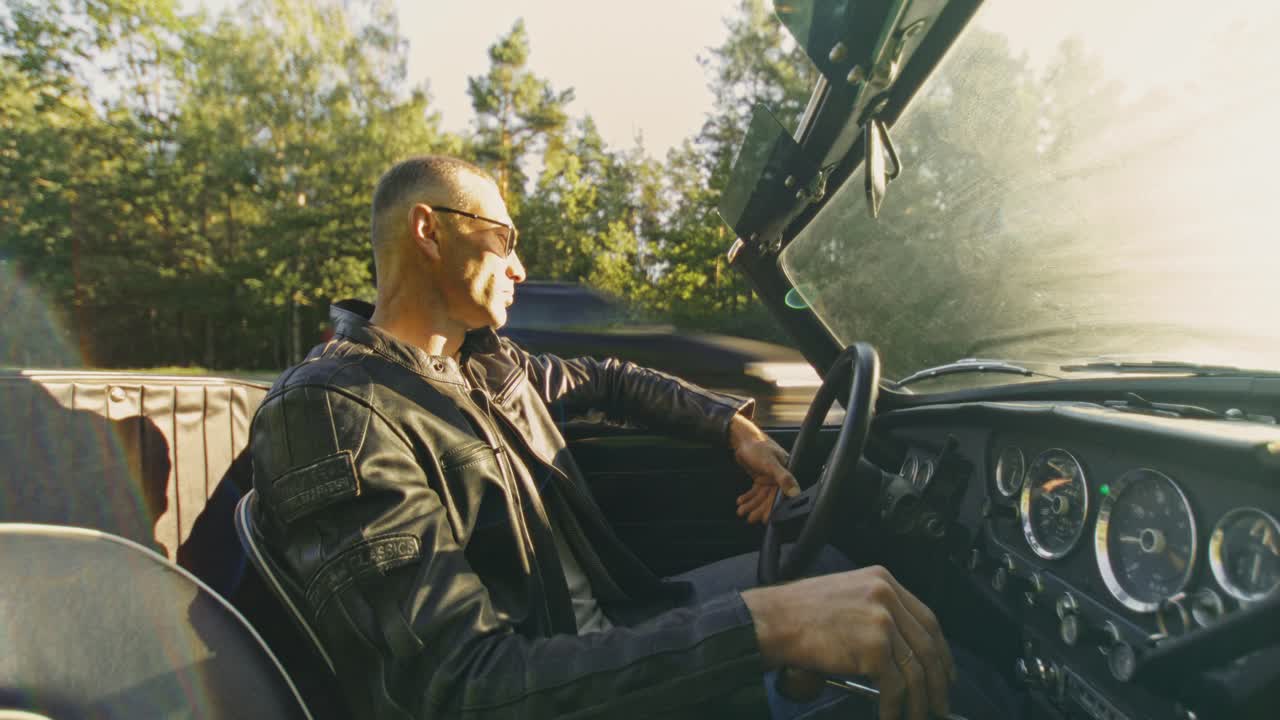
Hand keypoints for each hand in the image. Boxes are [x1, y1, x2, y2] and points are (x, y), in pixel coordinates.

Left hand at [727, 414, 800, 523]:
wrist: (743, 438)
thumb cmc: (758, 447)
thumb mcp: (770, 463)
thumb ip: (783, 478)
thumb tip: (795, 492)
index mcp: (785, 473)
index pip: (780, 495)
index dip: (773, 508)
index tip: (765, 519)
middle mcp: (778, 477)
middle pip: (769, 498)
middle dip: (759, 508)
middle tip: (750, 518)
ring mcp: (768, 478)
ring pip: (761, 496)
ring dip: (751, 504)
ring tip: (741, 511)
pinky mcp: (760, 477)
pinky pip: (755, 491)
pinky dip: (748, 497)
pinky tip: (740, 502)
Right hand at [742, 566, 956, 719]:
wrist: (774, 620)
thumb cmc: (799, 612)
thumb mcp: (846, 594)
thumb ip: (877, 611)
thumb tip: (900, 649)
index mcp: (882, 580)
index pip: (927, 618)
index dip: (941, 650)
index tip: (945, 671)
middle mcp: (887, 596)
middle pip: (928, 645)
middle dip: (938, 680)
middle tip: (939, 703)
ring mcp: (882, 621)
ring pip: (917, 669)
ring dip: (920, 700)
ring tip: (917, 717)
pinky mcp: (874, 647)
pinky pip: (895, 685)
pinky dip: (895, 707)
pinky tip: (889, 716)